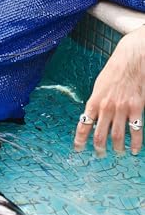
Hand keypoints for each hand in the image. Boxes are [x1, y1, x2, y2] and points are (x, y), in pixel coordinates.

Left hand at [74, 25, 144, 155]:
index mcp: (94, 101)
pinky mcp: (136, 108)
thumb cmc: (113, 71)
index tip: (78, 148)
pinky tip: (134, 150)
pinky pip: (136, 130)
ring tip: (117, 154)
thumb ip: (96, 102)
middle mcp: (106, 107)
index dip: (80, 139)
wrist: (130, 60)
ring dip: (116, 148)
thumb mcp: (98, 86)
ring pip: (117, 136)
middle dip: (99, 147)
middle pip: (100, 134)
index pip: (84, 124)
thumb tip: (93, 116)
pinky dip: (135, 143)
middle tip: (99, 155)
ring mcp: (122, 109)